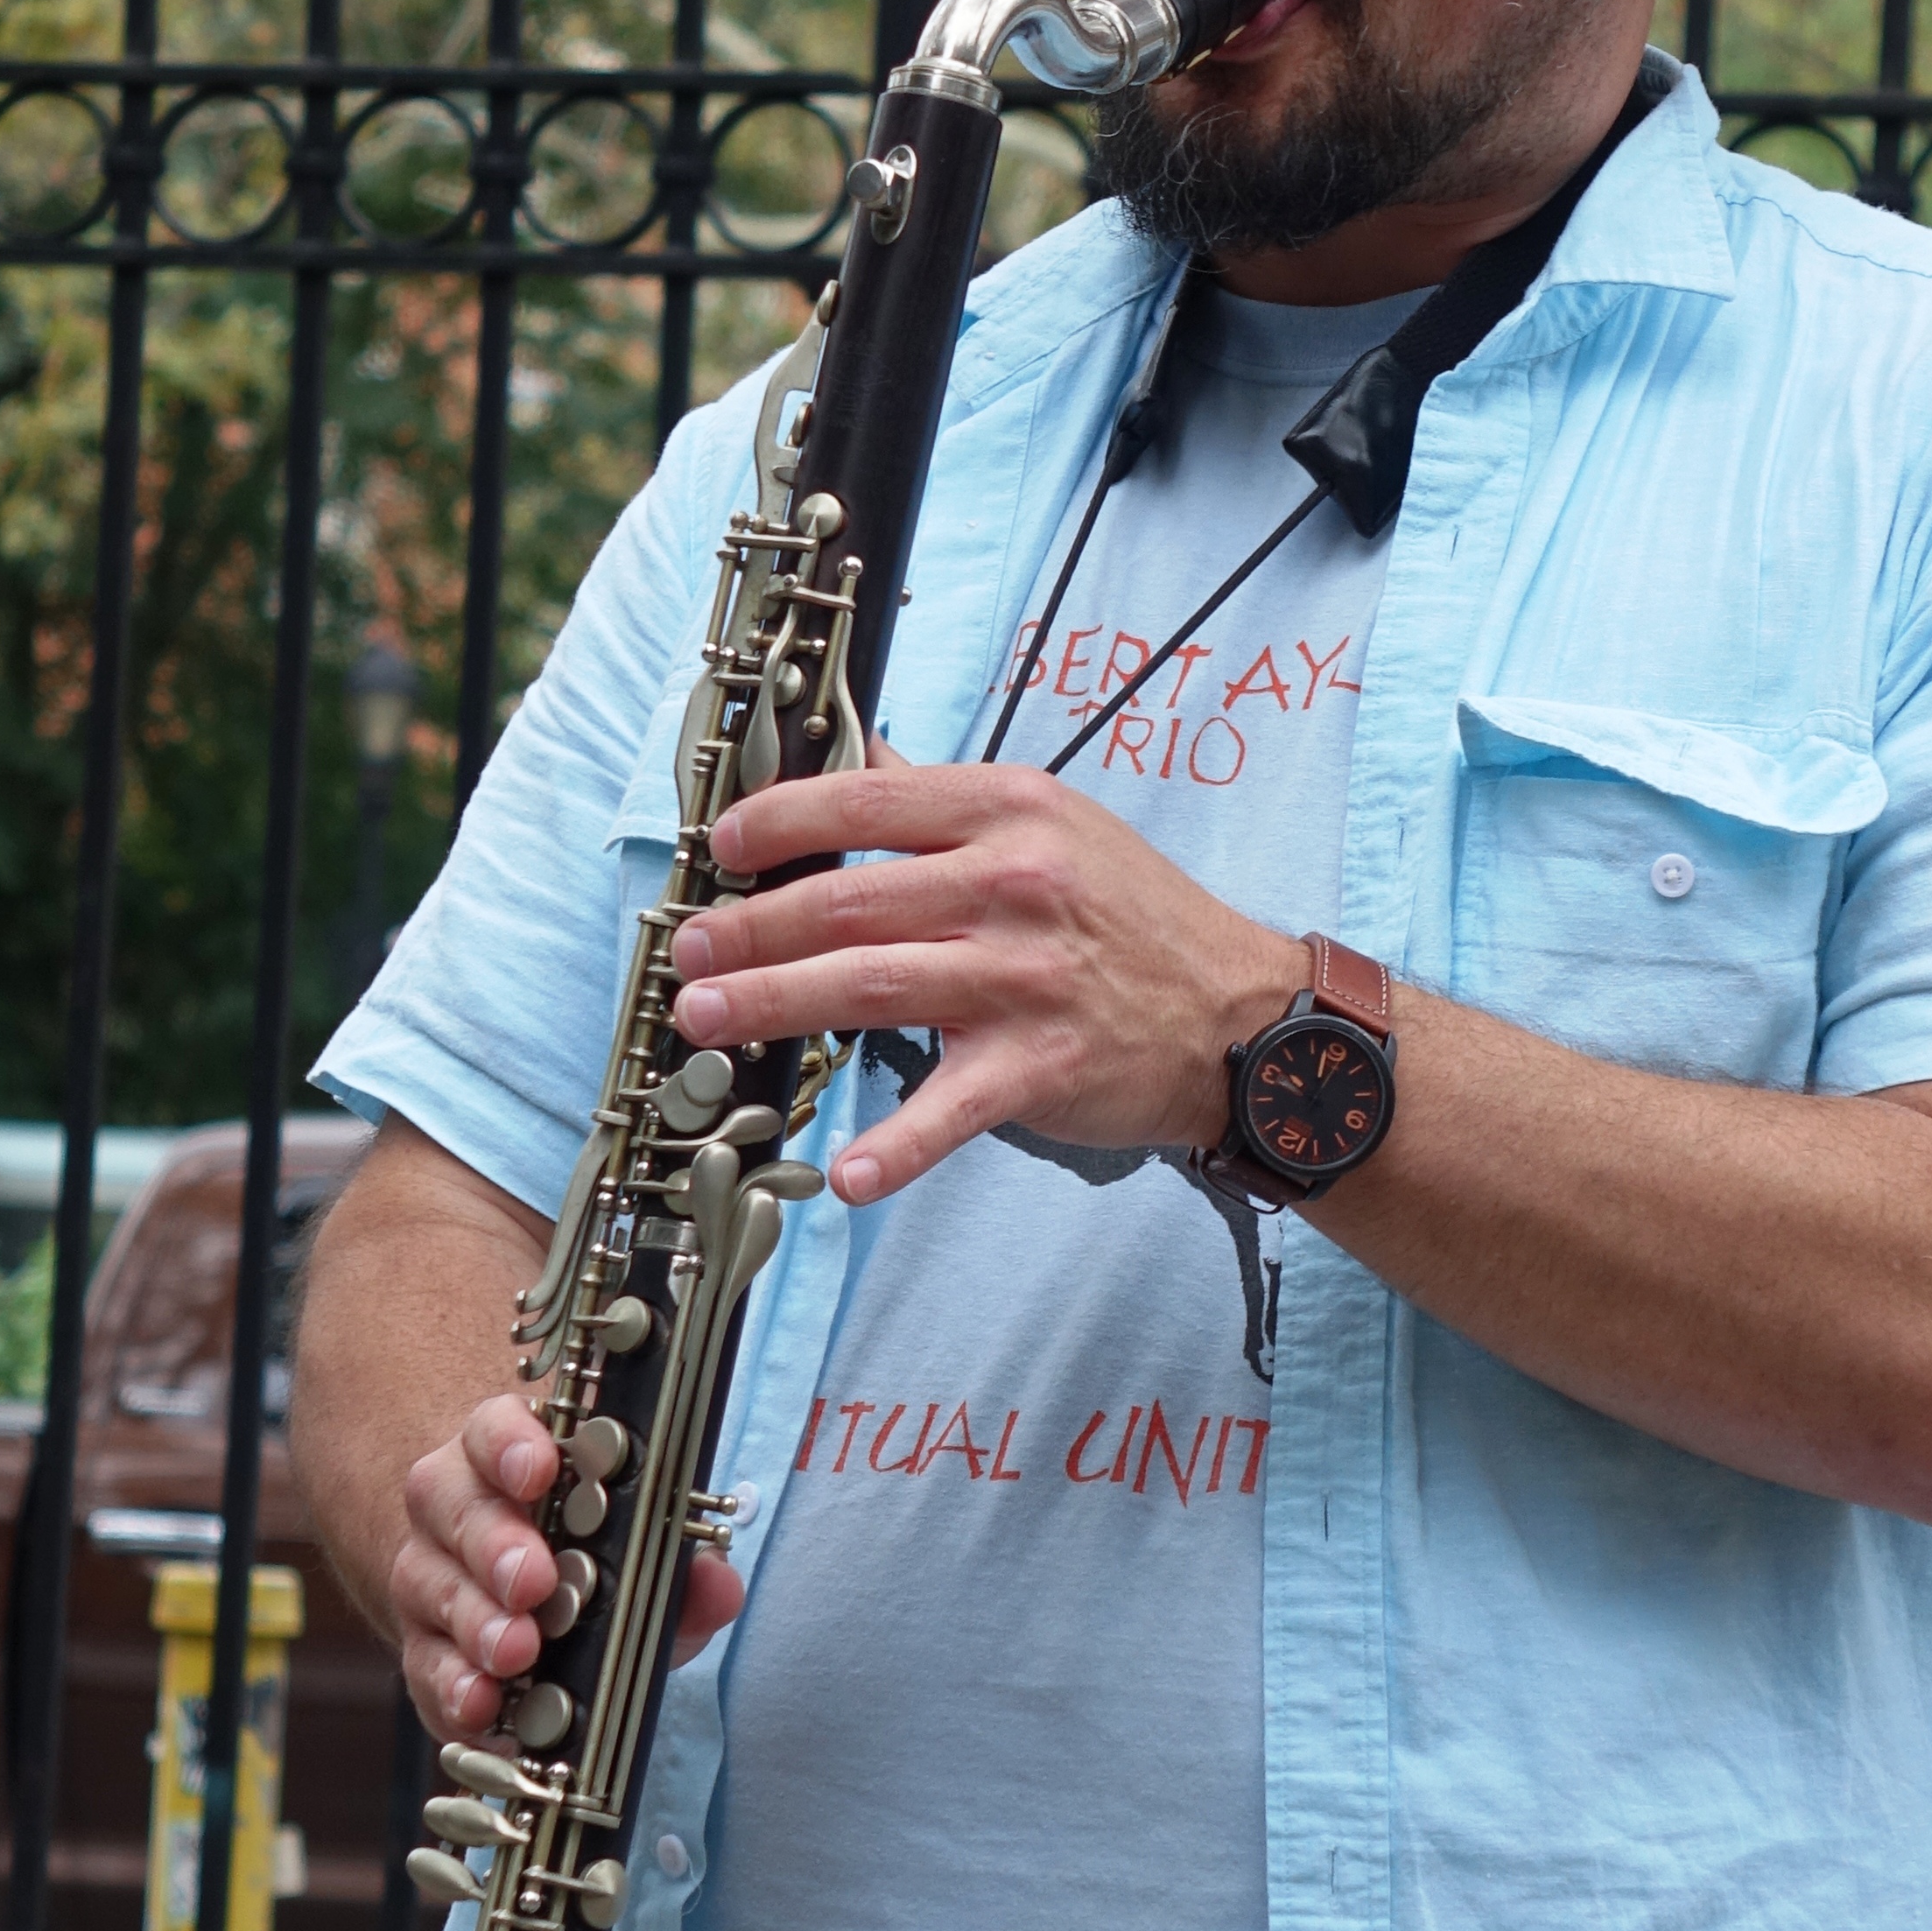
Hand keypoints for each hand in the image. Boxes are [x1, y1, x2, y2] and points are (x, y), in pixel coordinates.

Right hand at [391, 1392, 744, 1738]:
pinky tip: (483, 1704)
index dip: (510, 1444)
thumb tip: (717, 1583)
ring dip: (476, 1621)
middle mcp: (458, 1508)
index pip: (495, 1429)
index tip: (538, 1470)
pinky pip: (422, 1665)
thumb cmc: (594, 1569)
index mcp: (513, 1459)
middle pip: (453, 1504)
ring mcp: (429, 1576)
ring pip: (428, 1584)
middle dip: (495, 1544)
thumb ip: (686, 1571)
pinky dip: (452, 1687)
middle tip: (534, 1582)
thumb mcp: (650, 1565)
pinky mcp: (420, 1649)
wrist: (531, 1619)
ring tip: (517, 1652)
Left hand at [672, 760, 1304, 1206]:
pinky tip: (845, 1175)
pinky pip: (952, 1109)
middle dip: (754, 927)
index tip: (725, 847)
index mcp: (1010, 813)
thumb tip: (854, 755)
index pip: (871, 799)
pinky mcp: (1043, 1065)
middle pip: (852, 900)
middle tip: (688, 953)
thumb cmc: (1137, 921)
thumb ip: (946, 800)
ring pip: (874, 985)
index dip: (782, 820)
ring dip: (777, 1005)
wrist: (1242, 1017)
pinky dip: (898, 1148)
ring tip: (709, 1020)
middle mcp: (1015, 886)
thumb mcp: (1054, 826)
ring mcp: (1027, 978)